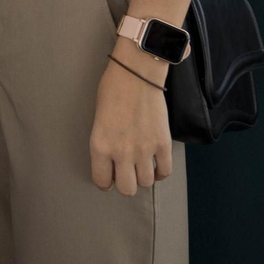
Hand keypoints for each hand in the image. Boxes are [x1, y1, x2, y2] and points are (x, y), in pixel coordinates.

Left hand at [90, 51, 172, 195]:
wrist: (136, 75)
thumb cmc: (112, 90)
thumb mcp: (98, 120)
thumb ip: (104, 142)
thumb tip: (112, 159)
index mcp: (100, 146)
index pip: (102, 180)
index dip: (105, 181)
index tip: (108, 177)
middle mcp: (122, 153)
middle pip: (127, 189)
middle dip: (126, 183)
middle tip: (126, 173)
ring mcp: (144, 150)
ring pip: (147, 183)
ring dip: (144, 177)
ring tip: (141, 166)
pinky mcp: (163, 144)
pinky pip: (165, 171)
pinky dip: (161, 171)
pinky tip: (156, 164)